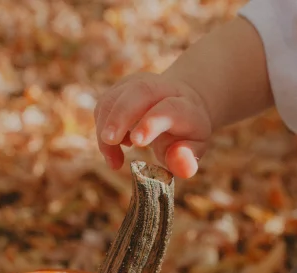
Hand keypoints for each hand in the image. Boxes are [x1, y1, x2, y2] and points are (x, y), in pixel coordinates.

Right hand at [95, 72, 211, 178]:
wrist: (181, 105)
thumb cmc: (186, 134)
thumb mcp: (194, 149)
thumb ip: (187, 159)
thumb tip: (180, 164)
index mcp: (185, 107)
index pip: (169, 108)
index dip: (152, 123)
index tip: (138, 142)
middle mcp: (162, 89)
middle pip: (139, 91)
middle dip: (120, 115)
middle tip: (109, 141)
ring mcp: (139, 84)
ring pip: (115, 97)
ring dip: (106, 128)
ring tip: (115, 161)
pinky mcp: (121, 88)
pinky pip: (104, 105)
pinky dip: (102, 129)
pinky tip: (116, 148)